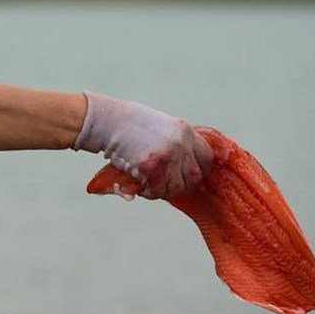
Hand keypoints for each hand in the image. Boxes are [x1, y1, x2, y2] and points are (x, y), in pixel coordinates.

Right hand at [74, 91, 211, 198]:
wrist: (107, 121)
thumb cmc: (129, 123)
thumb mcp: (161, 125)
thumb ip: (176, 142)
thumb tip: (184, 166)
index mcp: (185, 130)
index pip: (206, 157)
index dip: (198, 169)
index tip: (186, 173)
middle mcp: (181, 144)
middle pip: (195, 176)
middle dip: (182, 184)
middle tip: (167, 183)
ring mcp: (169, 157)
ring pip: (178, 188)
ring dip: (165, 189)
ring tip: (150, 182)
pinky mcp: (153, 170)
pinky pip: (159, 192)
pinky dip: (150, 193)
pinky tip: (140, 185)